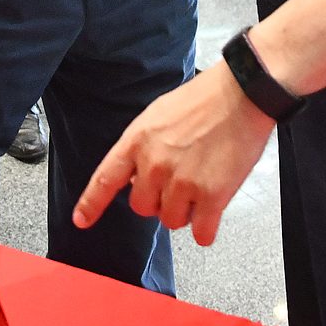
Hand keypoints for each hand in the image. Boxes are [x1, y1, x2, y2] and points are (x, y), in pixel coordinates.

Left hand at [73, 62, 272, 246]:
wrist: (243, 93)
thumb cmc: (205, 99)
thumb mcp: (158, 115)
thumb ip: (142, 146)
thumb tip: (137, 176)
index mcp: (137, 141)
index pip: (105, 179)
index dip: (91, 204)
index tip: (82, 220)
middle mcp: (155, 164)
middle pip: (142, 208)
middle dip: (158, 200)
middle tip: (178, 182)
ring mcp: (182, 182)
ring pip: (172, 221)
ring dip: (185, 212)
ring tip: (200, 186)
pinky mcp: (212, 196)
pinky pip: (201, 232)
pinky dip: (205, 230)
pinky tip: (210, 216)